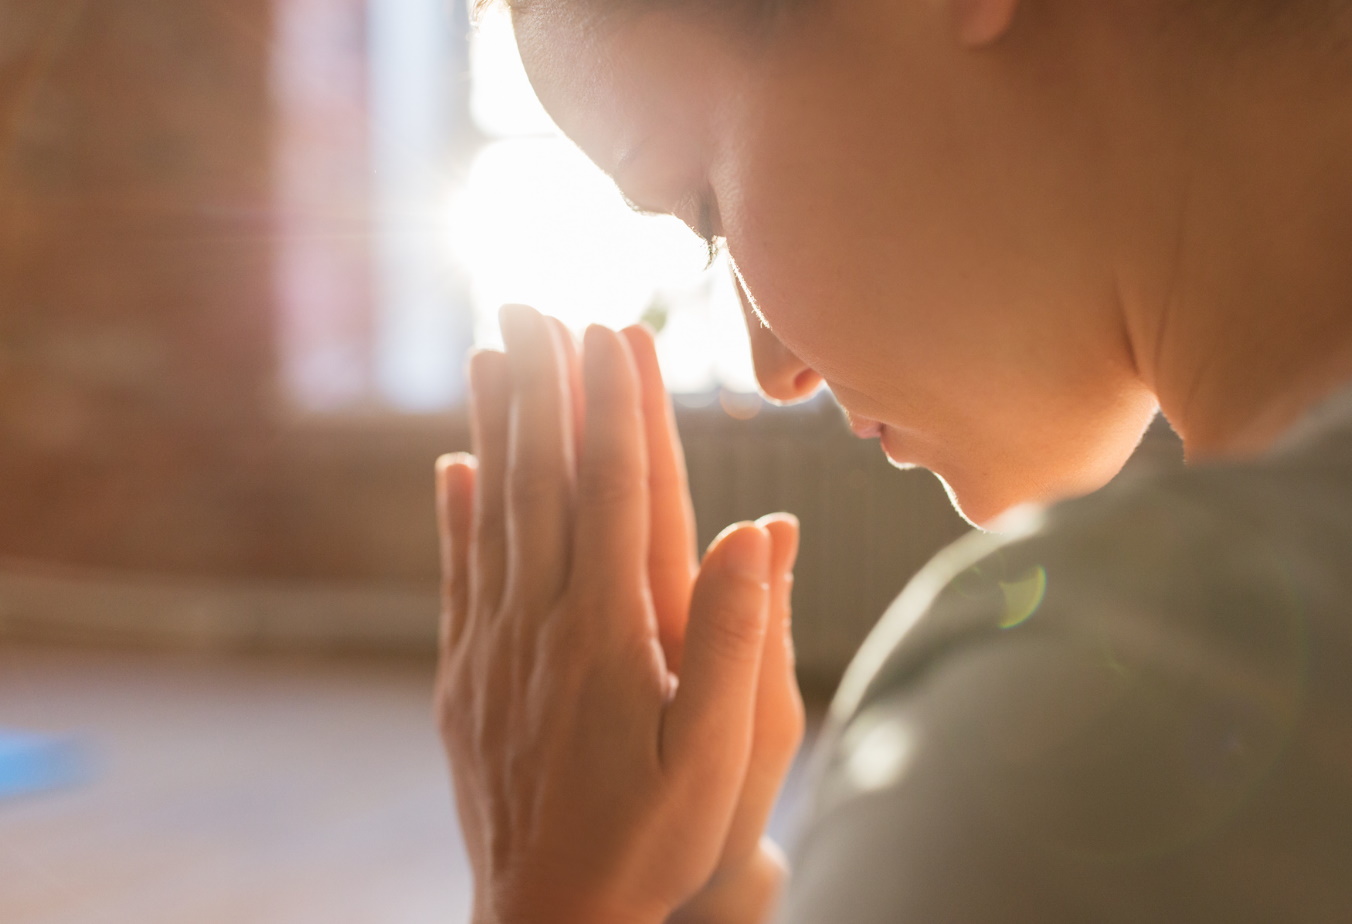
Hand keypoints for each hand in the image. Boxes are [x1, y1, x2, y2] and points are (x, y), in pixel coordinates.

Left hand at [434, 305, 801, 923]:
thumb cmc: (654, 844)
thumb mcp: (719, 755)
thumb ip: (735, 639)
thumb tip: (762, 528)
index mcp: (608, 634)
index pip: (612, 492)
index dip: (613, 405)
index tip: (611, 330)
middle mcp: (541, 625)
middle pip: (540, 481)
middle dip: (541, 386)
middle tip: (533, 303)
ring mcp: (494, 649)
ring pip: (492, 512)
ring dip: (494, 426)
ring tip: (491, 351)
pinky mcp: (465, 679)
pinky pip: (459, 573)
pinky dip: (454, 511)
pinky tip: (451, 464)